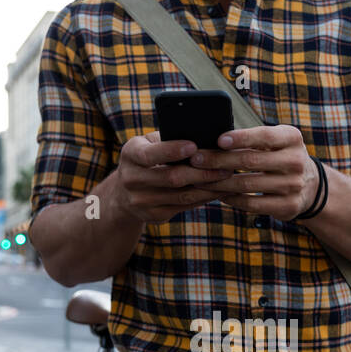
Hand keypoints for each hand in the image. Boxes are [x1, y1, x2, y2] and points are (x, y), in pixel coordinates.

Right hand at [110, 131, 234, 224]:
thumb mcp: (148, 143)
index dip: (172, 151)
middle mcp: (131, 179)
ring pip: (181, 195)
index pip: (150, 154)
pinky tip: (217, 190)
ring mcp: (141, 201)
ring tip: (226, 178)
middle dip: (201, 172)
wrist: (124, 193)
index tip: (194, 146)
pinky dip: (203, 198)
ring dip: (207, 187)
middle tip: (225, 166)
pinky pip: (184, 207)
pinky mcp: (154, 215)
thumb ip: (167, 139)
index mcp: (130, 155)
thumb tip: (202, 136)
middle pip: (171, 178)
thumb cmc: (146, 158)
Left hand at [192, 125, 319, 220]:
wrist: (311, 186)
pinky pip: (252, 204)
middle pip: (251, 160)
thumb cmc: (280, 157)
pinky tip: (218, 194)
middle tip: (196, 159)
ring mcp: (293, 186)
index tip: (218, 140)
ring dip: (219, 182)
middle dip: (219, 160)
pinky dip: (232, 199)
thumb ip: (253, 138)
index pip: (264, 136)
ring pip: (247, 184)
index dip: (241, 138)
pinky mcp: (288, 206)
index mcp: (292, 139)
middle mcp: (296, 161)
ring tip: (199, 178)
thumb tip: (213, 141)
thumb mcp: (277, 141)